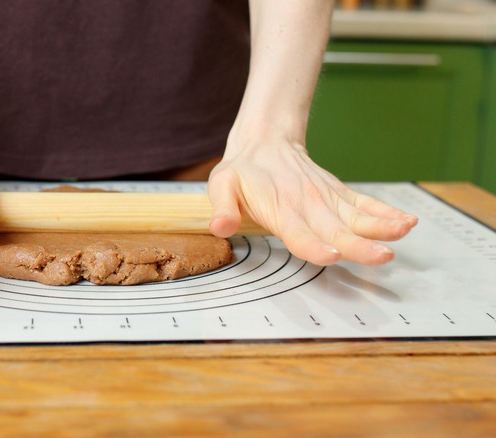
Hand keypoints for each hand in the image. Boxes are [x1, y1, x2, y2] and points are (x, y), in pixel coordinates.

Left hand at [207, 139, 417, 265]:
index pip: (298, 232)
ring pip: (356, 216)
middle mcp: (308, 204)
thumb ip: (222, 209)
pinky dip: (386, 212)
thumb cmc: (242, 170)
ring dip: (382, 226)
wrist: (265, 140)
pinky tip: (406, 221)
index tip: (333, 255)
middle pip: (336, 229)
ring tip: (404, 232)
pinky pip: (365, 203)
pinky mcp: (338, 193)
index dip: (315, 246)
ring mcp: (326, 198)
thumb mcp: (220, 186)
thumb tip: (220, 228)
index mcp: (280, 208)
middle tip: (381, 257)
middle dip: (360, 245)